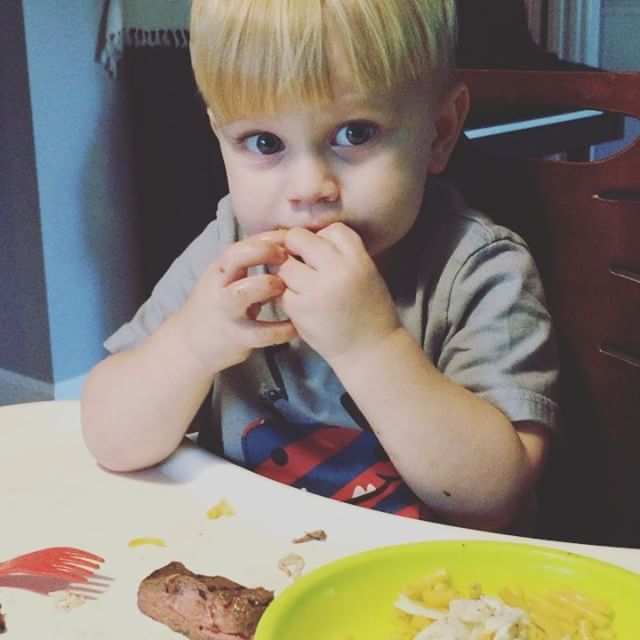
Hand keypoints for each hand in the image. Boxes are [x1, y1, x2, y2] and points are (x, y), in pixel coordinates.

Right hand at [174, 230, 296, 371]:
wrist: (191, 345)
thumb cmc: (218, 306)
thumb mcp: (226, 280)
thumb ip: (248, 264)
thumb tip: (285, 246)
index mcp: (220, 270)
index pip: (241, 244)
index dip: (267, 238)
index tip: (291, 238)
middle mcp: (219, 287)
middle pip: (235, 259)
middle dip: (263, 252)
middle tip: (288, 258)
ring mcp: (226, 312)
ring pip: (242, 293)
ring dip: (268, 286)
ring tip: (287, 291)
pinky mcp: (235, 337)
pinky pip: (261, 333)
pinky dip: (281, 330)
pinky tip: (294, 326)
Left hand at [278, 223, 399, 361]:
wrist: (370, 350)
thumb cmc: (369, 311)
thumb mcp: (367, 273)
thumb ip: (342, 255)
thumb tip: (308, 238)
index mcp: (358, 260)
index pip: (332, 230)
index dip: (323, 238)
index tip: (323, 253)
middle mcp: (338, 271)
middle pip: (300, 239)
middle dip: (297, 248)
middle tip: (302, 263)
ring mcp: (316, 290)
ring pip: (284, 265)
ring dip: (287, 271)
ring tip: (301, 284)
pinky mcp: (300, 310)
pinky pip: (281, 291)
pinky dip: (286, 295)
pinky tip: (300, 303)